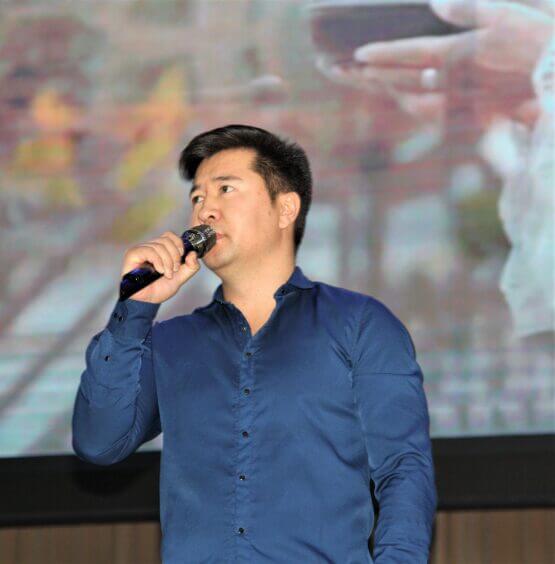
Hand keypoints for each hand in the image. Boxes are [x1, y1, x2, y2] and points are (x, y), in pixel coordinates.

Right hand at [120, 230, 200, 303]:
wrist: (148, 301)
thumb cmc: (159, 289)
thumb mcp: (181, 277)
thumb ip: (190, 266)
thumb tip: (193, 253)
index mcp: (160, 250)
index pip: (169, 235)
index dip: (178, 244)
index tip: (182, 257)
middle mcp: (149, 247)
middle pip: (166, 240)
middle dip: (174, 256)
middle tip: (174, 270)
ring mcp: (140, 250)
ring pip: (159, 246)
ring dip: (167, 262)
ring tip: (167, 274)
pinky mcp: (133, 255)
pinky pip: (148, 250)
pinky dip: (158, 261)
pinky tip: (159, 271)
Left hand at [323, 0, 552, 125]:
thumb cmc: (542, 42)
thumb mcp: (509, 15)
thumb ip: (470, 8)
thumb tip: (436, 1)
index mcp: (459, 57)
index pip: (410, 55)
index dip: (382, 55)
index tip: (357, 54)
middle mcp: (452, 81)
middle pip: (401, 80)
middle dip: (370, 75)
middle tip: (343, 70)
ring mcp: (459, 98)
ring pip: (411, 95)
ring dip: (384, 88)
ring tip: (362, 80)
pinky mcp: (470, 108)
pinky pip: (431, 107)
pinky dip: (409, 101)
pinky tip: (399, 97)